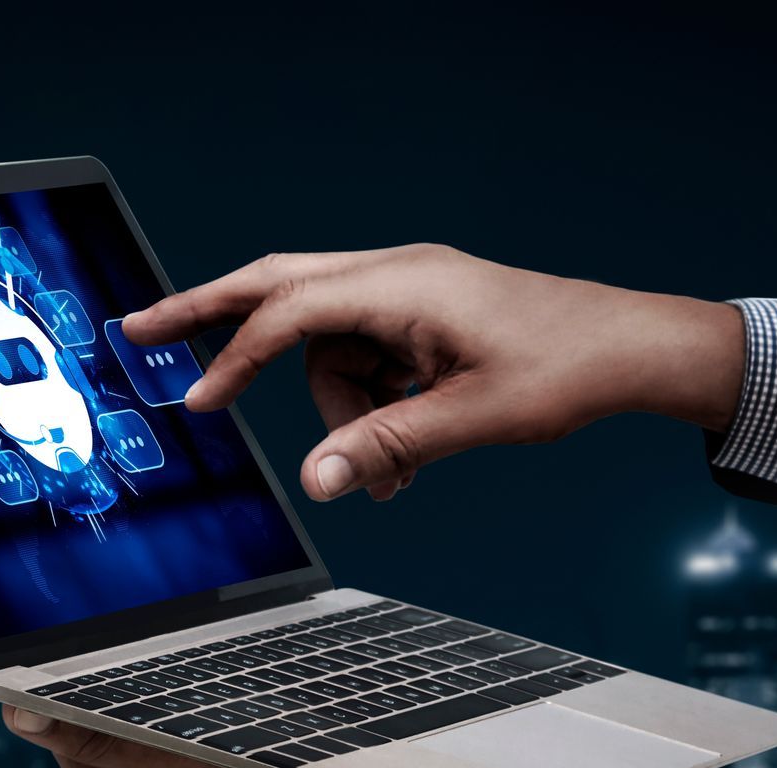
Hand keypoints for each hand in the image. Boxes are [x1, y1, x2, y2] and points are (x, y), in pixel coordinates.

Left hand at [2, 704, 334, 767]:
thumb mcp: (163, 755)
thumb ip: (91, 737)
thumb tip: (16, 716)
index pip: (54, 727)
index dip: (64, 689)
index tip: (79, 647)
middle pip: (81, 721)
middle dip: (108, 693)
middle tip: (156, 676)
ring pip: (110, 716)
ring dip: (136, 695)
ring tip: (182, 694)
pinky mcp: (156, 762)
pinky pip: (138, 721)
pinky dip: (154, 704)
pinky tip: (189, 698)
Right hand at [121, 244, 744, 500]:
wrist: (634, 348)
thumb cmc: (566, 368)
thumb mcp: (469, 417)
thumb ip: (385, 446)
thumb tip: (318, 484)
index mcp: (402, 284)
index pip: (291, 312)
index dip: (235, 356)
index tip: (199, 402)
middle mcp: (397, 275)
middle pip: (280, 285)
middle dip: (212, 314)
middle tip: (142, 331)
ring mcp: (411, 293)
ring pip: (331, 348)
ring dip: (340, 413)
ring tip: (387, 477)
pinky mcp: (426, 318)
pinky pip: (368, 359)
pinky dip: (370, 406)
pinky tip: (404, 456)